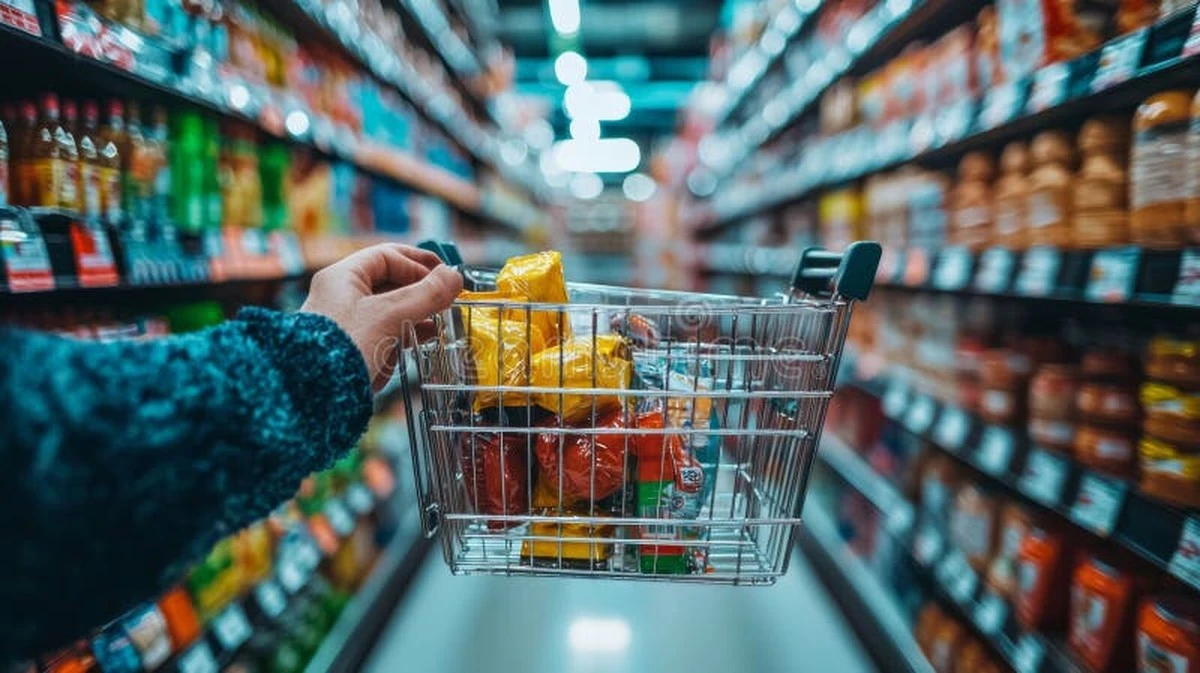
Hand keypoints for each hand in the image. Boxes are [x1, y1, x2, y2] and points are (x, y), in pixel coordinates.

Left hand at [302, 244, 462, 390]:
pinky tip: (420, 342)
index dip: (419, 264)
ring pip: (388, 311)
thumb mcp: (389, 316)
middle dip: (420, 292)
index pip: (387, 256)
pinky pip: (382, 334)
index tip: (445, 278)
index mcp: (343, 278)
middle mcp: (341, 297)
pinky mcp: (352, 349)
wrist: (312, 397)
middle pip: (389, 283)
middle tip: (446, 300)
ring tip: (437, 324)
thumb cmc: (343, 349)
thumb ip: (426, 294)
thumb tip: (455, 276)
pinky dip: (403, 335)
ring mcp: (346, 324)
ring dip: (415, 315)